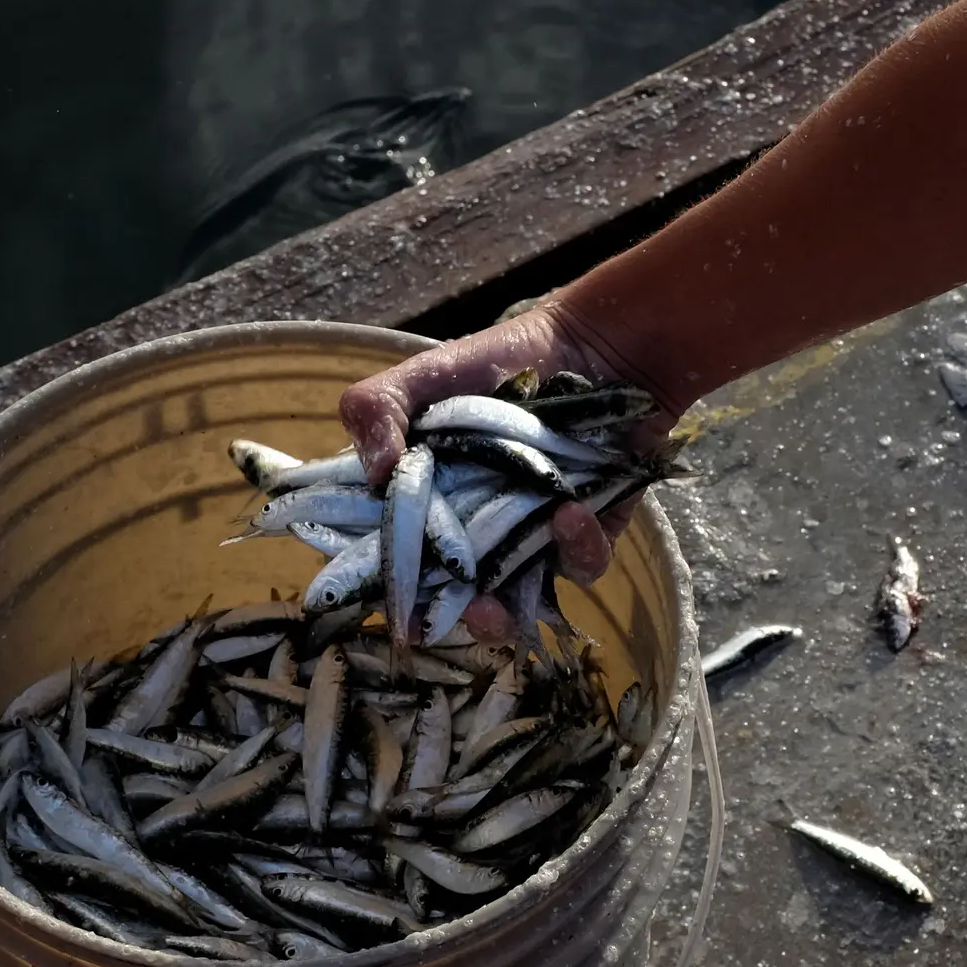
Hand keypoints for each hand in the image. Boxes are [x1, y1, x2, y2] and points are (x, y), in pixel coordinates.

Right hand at [338, 304, 668, 641]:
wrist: (595, 347)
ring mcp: (533, 538)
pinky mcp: (590, 535)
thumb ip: (378, 408)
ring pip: (518, 603)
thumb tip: (371, 473)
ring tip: (496, 602)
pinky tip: (570, 513)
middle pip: (455, 598)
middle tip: (459, 612)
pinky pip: (584, 565)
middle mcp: (478, 532)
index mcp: (430, 504)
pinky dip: (577, 547)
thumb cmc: (502, 362)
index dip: (392, 586)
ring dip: (505, 613)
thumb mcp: (426, 376)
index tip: (390, 598)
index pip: (400, 560)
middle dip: (451, 619)